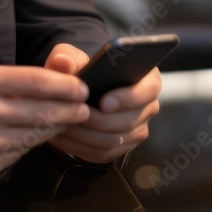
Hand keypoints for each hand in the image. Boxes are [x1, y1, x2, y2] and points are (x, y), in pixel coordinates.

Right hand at [0, 64, 90, 178]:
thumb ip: (11, 80)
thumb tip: (55, 84)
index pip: (36, 81)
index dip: (65, 85)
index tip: (82, 87)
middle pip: (43, 110)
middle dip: (70, 110)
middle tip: (86, 108)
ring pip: (36, 134)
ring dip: (55, 128)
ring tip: (67, 121)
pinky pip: (21, 152)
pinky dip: (30, 143)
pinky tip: (34, 136)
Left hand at [43, 43, 160, 163]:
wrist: (77, 91)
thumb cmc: (81, 70)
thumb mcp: (72, 58)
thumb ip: (67, 57)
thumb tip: (63, 62)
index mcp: (145, 79)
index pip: (149, 90)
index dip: (128, 98)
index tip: (104, 103)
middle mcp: (146, 107)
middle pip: (130, 121)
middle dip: (100, 121)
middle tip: (77, 116)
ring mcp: (136, 129)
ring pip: (115, 140)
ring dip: (88, 135)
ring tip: (67, 125)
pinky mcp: (121, 146)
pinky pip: (104, 153)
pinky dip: (82, 147)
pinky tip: (64, 137)